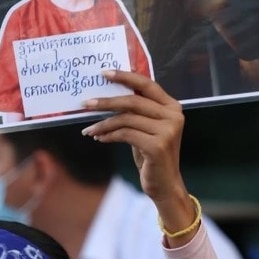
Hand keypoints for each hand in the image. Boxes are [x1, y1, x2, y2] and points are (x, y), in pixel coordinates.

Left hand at [81, 70, 197, 243]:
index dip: (125, 77)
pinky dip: (108, 135)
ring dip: (103, 123)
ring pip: (126, 119)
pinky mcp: (157, 146)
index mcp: (172, 107)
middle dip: (106, 102)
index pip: (147, 84)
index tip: (104, 73)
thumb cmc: (151, 155)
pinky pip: (125, 134)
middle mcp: (173, 116)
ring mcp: (167, 131)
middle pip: (133, 101)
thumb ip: (136, 112)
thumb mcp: (146, 129)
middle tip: (85, 104)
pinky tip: (99, 138)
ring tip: (88, 129)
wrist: (165, 184)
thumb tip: (107, 97)